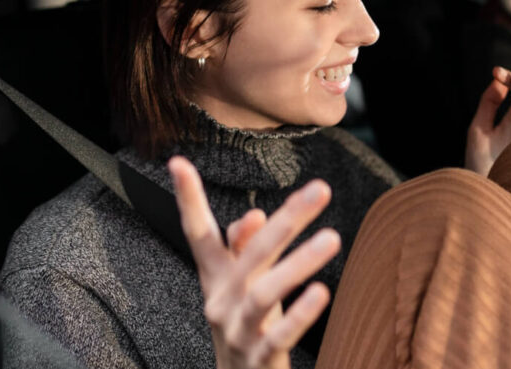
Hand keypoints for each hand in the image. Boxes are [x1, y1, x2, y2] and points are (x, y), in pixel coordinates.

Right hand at [169, 157, 339, 368]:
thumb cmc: (249, 322)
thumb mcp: (244, 282)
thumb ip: (247, 248)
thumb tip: (255, 216)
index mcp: (216, 277)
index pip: (198, 233)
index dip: (187, 199)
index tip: (178, 162)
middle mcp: (221, 300)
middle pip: (251, 255)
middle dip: (287, 220)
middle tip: (320, 190)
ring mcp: (238, 331)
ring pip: (264, 293)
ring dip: (299, 263)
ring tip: (332, 239)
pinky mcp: (259, 359)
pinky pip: (279, 335)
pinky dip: (300, 315)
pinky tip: (322, 292)